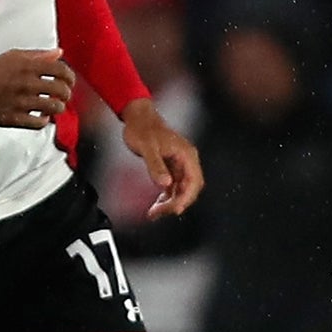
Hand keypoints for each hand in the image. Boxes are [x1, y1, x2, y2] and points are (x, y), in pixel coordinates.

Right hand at [0, 48, 74, 128]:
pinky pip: (39, 123)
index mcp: (27, 66)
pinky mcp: (14, 118)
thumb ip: (37, 55)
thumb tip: (58, 53)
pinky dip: (44, 121)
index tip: (69, 81)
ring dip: (57, 107)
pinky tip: (40, 117)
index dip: (70, 76)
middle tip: (62, 95)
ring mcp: (21, 102)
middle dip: (66, 93)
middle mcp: (27, 84)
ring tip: (52, 106)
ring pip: (54, 107)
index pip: (61, 70)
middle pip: (61, 90)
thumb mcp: (11, 57)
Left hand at [121, 99, 202, 217]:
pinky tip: (155, 206)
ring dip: (170, 203)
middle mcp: (187, 161)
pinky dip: (166, 197)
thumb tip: (165, 184)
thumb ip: (155, 165)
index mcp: (187, 155)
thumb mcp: (147, 147)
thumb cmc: (142, 130)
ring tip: (153, 214)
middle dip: (176, 203)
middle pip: (190, 189)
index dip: (185, 198)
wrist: (138, 118)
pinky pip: (173, 187)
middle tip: (157, 213)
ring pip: (181, 189)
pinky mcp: (171, 167)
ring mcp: (180, 165)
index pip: (193, 182)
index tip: (173, 210)